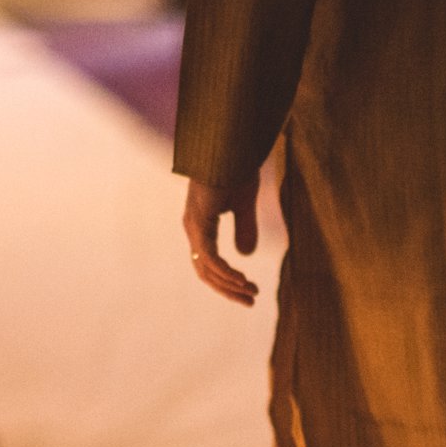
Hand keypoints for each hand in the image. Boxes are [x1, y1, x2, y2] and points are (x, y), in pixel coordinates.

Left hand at [183, 176, 260, 306]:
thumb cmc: (236, 167)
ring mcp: (194, 225)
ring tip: (251, 293)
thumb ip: (244, 228)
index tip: (250, 290)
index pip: (209, 262)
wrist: (231, 145)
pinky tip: (243, 279)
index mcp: (201, 225)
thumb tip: (245, 255)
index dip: (228, 280)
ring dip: (229, 285)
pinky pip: (211, 257)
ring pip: (207, 268)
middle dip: (228, 289)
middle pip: (206, 271)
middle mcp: (193, 227)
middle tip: (251, 301)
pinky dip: (226, 272)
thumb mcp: (245, 204)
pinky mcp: (199, 222)